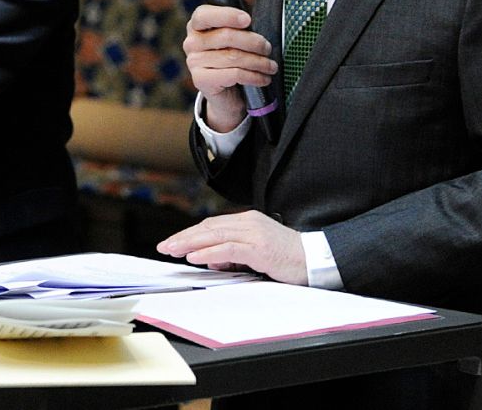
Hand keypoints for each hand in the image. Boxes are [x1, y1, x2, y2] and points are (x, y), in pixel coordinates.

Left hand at [156, 210, 307, 284]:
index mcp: (247, 221)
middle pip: (208, 227)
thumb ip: (232, 254)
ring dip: (190, 243)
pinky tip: (195, 257)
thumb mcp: (255, 254)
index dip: (190, 234)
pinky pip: (229, 249)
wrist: (317, 260)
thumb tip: (208, 260)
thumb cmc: (288, 258)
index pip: (211, 225)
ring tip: (172, 250)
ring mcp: (255, 234)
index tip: (173, 243)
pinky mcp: (260, 248)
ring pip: (214, 235)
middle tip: (164, 246)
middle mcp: (249, 223)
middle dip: (184, 237)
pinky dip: (209, 252)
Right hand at [183, 0, 277, 131]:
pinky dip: (253, 77)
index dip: (226, 15)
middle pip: (226, 36)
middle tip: (268, 48)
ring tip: (271, 65)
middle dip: (254, 41)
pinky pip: (233, 75)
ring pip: (233, 57)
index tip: (247, 19)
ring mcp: (194, 62)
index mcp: (197, 25)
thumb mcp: (239, 30)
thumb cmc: (231, 55)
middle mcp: (191, 42)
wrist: (227, 91)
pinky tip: (263, 78)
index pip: (205, 14)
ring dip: (259, 62)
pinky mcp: (201, 81)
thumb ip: (243, 8)